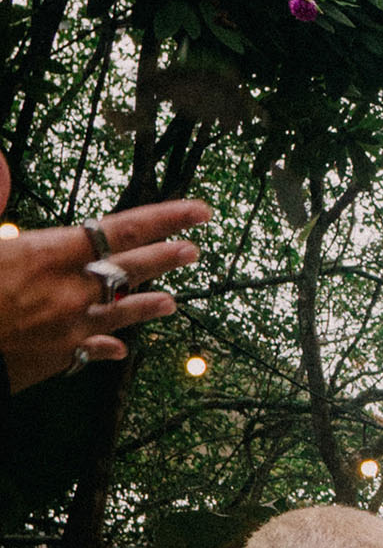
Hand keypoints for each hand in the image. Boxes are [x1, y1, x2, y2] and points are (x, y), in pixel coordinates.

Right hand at [0, 156, 209, 393]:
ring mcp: (68, 327)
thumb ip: (17, 228)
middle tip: (193, 250)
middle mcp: (68, 290)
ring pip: (123, 312)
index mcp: (47, 253)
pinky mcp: (58, 357)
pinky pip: (93, 350)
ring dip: (149, 305)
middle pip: (130, 269)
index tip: (199, 212)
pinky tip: (119, 349)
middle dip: (165, 257)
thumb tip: (18, 190)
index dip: (166, 218)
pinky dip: (106, 347)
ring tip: (172, 302)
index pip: (121, 228)